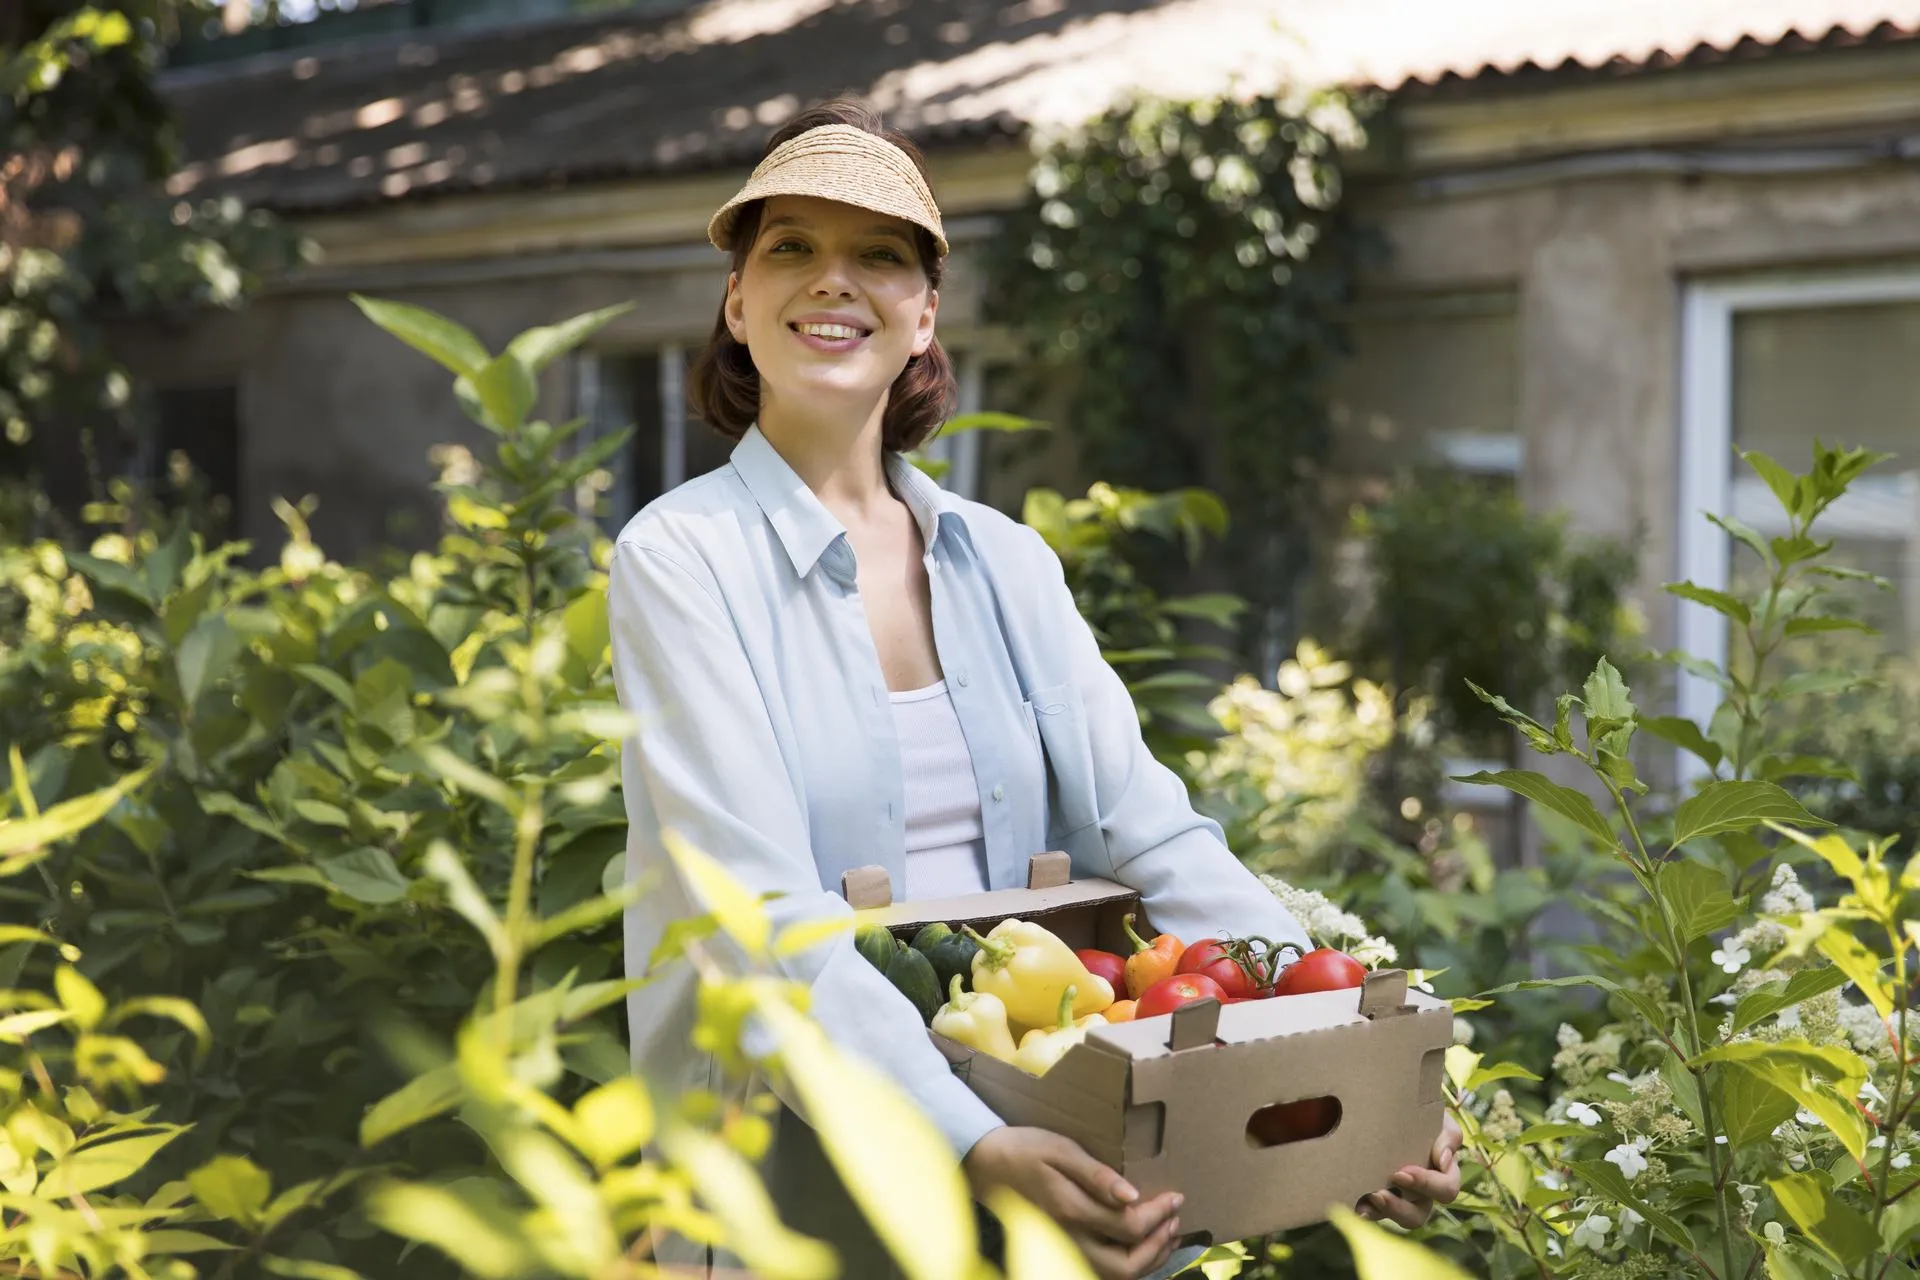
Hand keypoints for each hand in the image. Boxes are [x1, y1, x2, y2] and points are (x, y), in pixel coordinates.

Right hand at [963, 1126, 1182, 1279]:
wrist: (987, 1164)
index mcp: (1071, 1210)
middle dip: (1158, 1247)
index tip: (1176, 1197)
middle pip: (1126, 1266)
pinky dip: (1129, 1263)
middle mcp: (1069, 1239)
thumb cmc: (1025, 1150)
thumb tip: (1132, 1196)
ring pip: (1115, 1275)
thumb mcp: (1061, 1150)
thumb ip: (1097, 1175)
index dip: (1159, 1215)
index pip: (1129, 1227)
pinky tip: (1140, 1244)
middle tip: (1175, 1220)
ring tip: (1167, 1234)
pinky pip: (1103, 1270)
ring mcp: (1065, 1248)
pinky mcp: (1063, 1249)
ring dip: (1148, 1259)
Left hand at [1356, 1111, 1463, 1228]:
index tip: (1402, 1173)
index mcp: (1442, 1174)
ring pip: (1397, 1219)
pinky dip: (1365, 1211)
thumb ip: (1447, 1135)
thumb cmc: (1419, 1114)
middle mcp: (1422, 1193)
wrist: (1387, 1108)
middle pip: (1419, 1214)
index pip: (1445, 1189)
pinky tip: (1354, 1206)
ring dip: (1383, 1212)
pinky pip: (1373, 1214)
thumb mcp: (1437, 1119)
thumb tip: (1443, 1160)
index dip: (1427, 1185)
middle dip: (1400, 1207)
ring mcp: (1399, 1198)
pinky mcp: (1377, 1200)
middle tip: (1379, 1193)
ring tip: (1367, 1199)